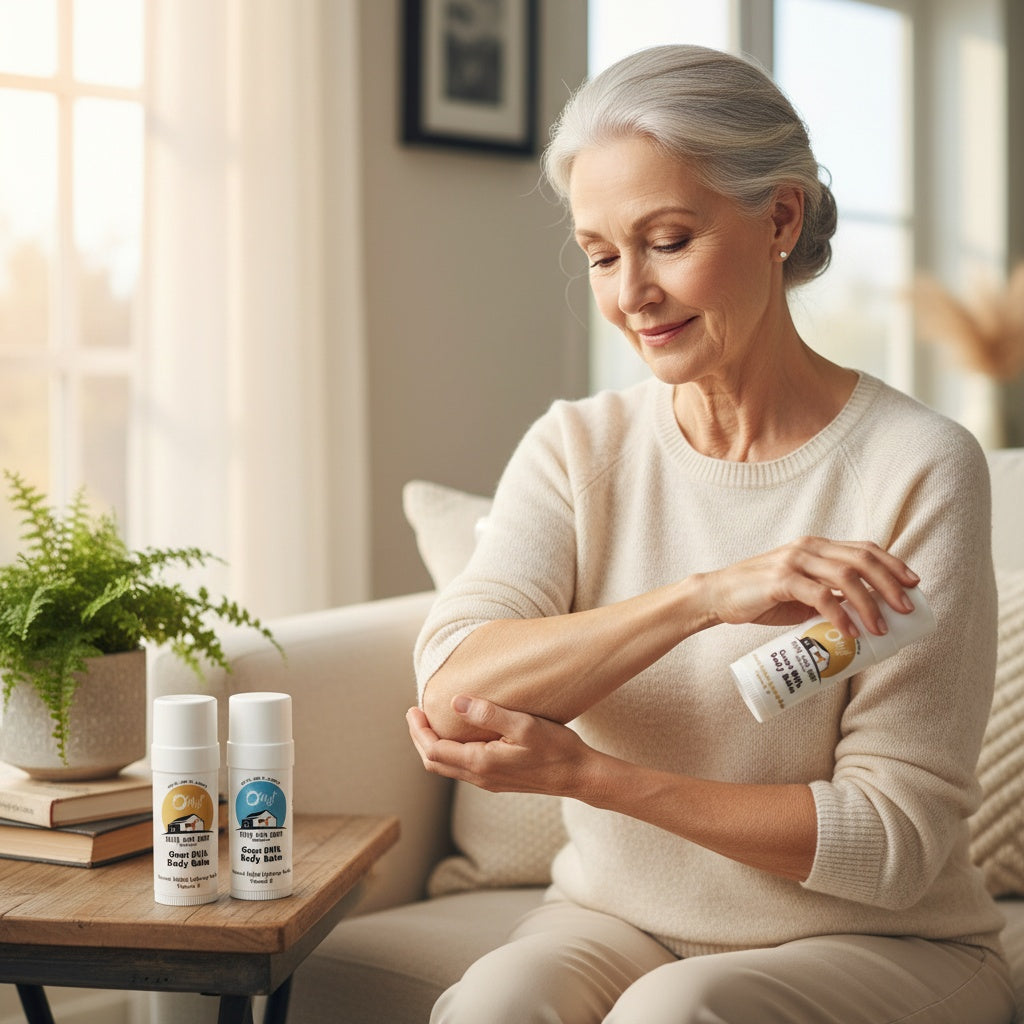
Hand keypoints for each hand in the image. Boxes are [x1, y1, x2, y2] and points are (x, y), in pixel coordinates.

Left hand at [406, 697, 592, 796]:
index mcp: (480, 763)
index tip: (412, 708)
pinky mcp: (497, 781)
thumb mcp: (523, 725)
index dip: (418, 730)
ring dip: (433, 745)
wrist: (578, 775)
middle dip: (419, 738)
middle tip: (415, 714)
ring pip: (447, 767)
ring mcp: (488, 782)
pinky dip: (449, 752)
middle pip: (434, 761)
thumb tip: (456, 701)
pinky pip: (461, 768)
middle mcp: (479, 777)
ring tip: (431, 722)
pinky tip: (458, 735)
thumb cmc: (555, 748)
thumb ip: (489, 714)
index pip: (434, 749)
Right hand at [701, 536, 920, 637]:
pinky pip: (819, 596)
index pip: (863, 549)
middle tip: (905, 609)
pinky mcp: (780, 580)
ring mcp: (793, 562)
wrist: (718, 596)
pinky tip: (850, 632)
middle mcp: (808, 548)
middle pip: (861, 560)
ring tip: (880, 628)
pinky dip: (839, 615)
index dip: (892, 564)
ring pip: (844, 577)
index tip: (913, 584)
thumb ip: (825, 594)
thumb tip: (859, 615)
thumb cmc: (759, 596)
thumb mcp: (798, 591)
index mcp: (815, 546)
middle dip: (889, 584)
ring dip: (868, 603)